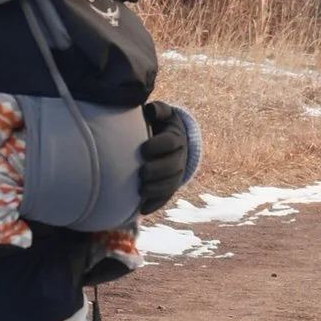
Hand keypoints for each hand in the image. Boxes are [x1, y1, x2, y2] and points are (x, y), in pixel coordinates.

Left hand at [136, 98, 194, 213]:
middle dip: (158, 171)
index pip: (171, 142)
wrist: (170, 139)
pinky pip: (166, 197)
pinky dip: (155, 204)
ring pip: (171, 184)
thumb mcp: (161, 114)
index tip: (143, 149)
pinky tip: (143, 210)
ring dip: (157, 189)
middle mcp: (179, 157)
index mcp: (176, 137)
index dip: (159, 146)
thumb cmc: (159, 124)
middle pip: (173, 166)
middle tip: (142, 173)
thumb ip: (157, 110)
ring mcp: (176, 173)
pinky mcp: (170, 186)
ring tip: (141, 190)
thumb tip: (150, 110)